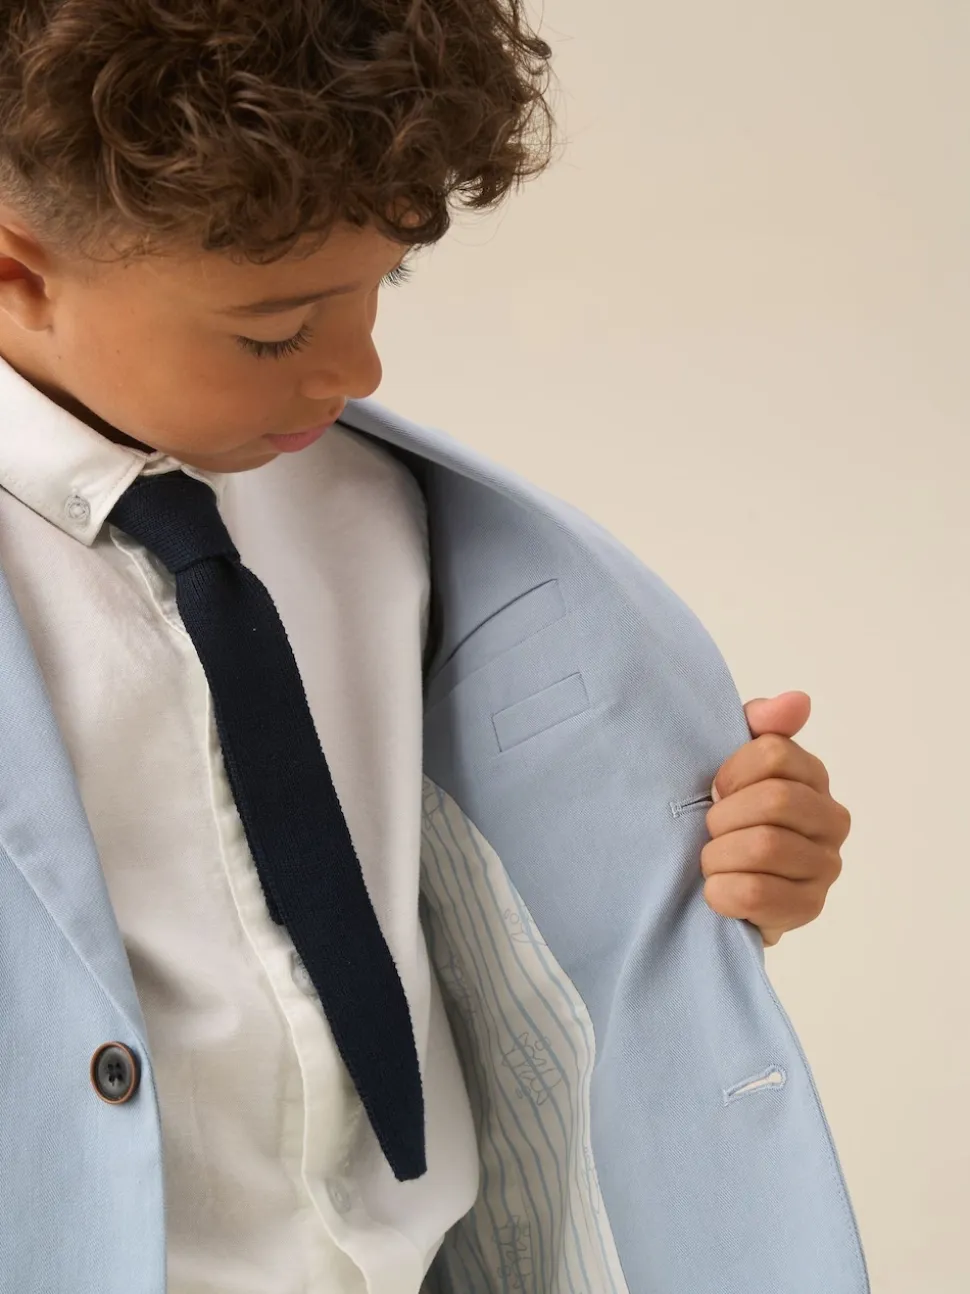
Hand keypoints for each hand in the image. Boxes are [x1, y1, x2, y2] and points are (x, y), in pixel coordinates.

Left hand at [701, 692, 850, 946]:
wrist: (719, 880)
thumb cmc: (726, 814)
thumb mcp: (732, 761)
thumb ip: (759, 724)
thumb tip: (798, 701)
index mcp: (813, 776)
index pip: (773, 754)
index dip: (730, 773)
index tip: (716, 790)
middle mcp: (832, 819)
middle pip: (774, 800)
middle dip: (725, 817)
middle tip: (712, 831)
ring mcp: (825, 866)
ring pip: (765, 847)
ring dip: (720, 855)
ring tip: (713, 861)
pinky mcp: (809, 907)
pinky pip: (758, 893)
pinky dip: (723, 891)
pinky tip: (718, 890)